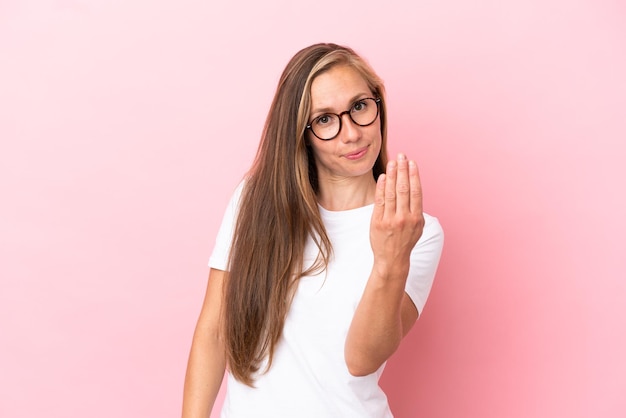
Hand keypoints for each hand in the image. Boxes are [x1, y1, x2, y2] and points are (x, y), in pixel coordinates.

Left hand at [370, 153, 424, 279]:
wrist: (392, 259)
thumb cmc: (405, 240)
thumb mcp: (417, 227)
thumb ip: (416, 209)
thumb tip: (414, 188)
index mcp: (416, 218)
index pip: (416, 191)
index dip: (414, 175)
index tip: (412, 162)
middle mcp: (405, 218)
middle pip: (404, 188)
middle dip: (403, 170)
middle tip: (402, 156)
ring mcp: (391, 220)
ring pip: (392, 192)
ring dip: (392, 175)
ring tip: (392, 162)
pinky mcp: (378, 222)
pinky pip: (380, 201)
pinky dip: (382, 187)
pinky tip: (384, 176)